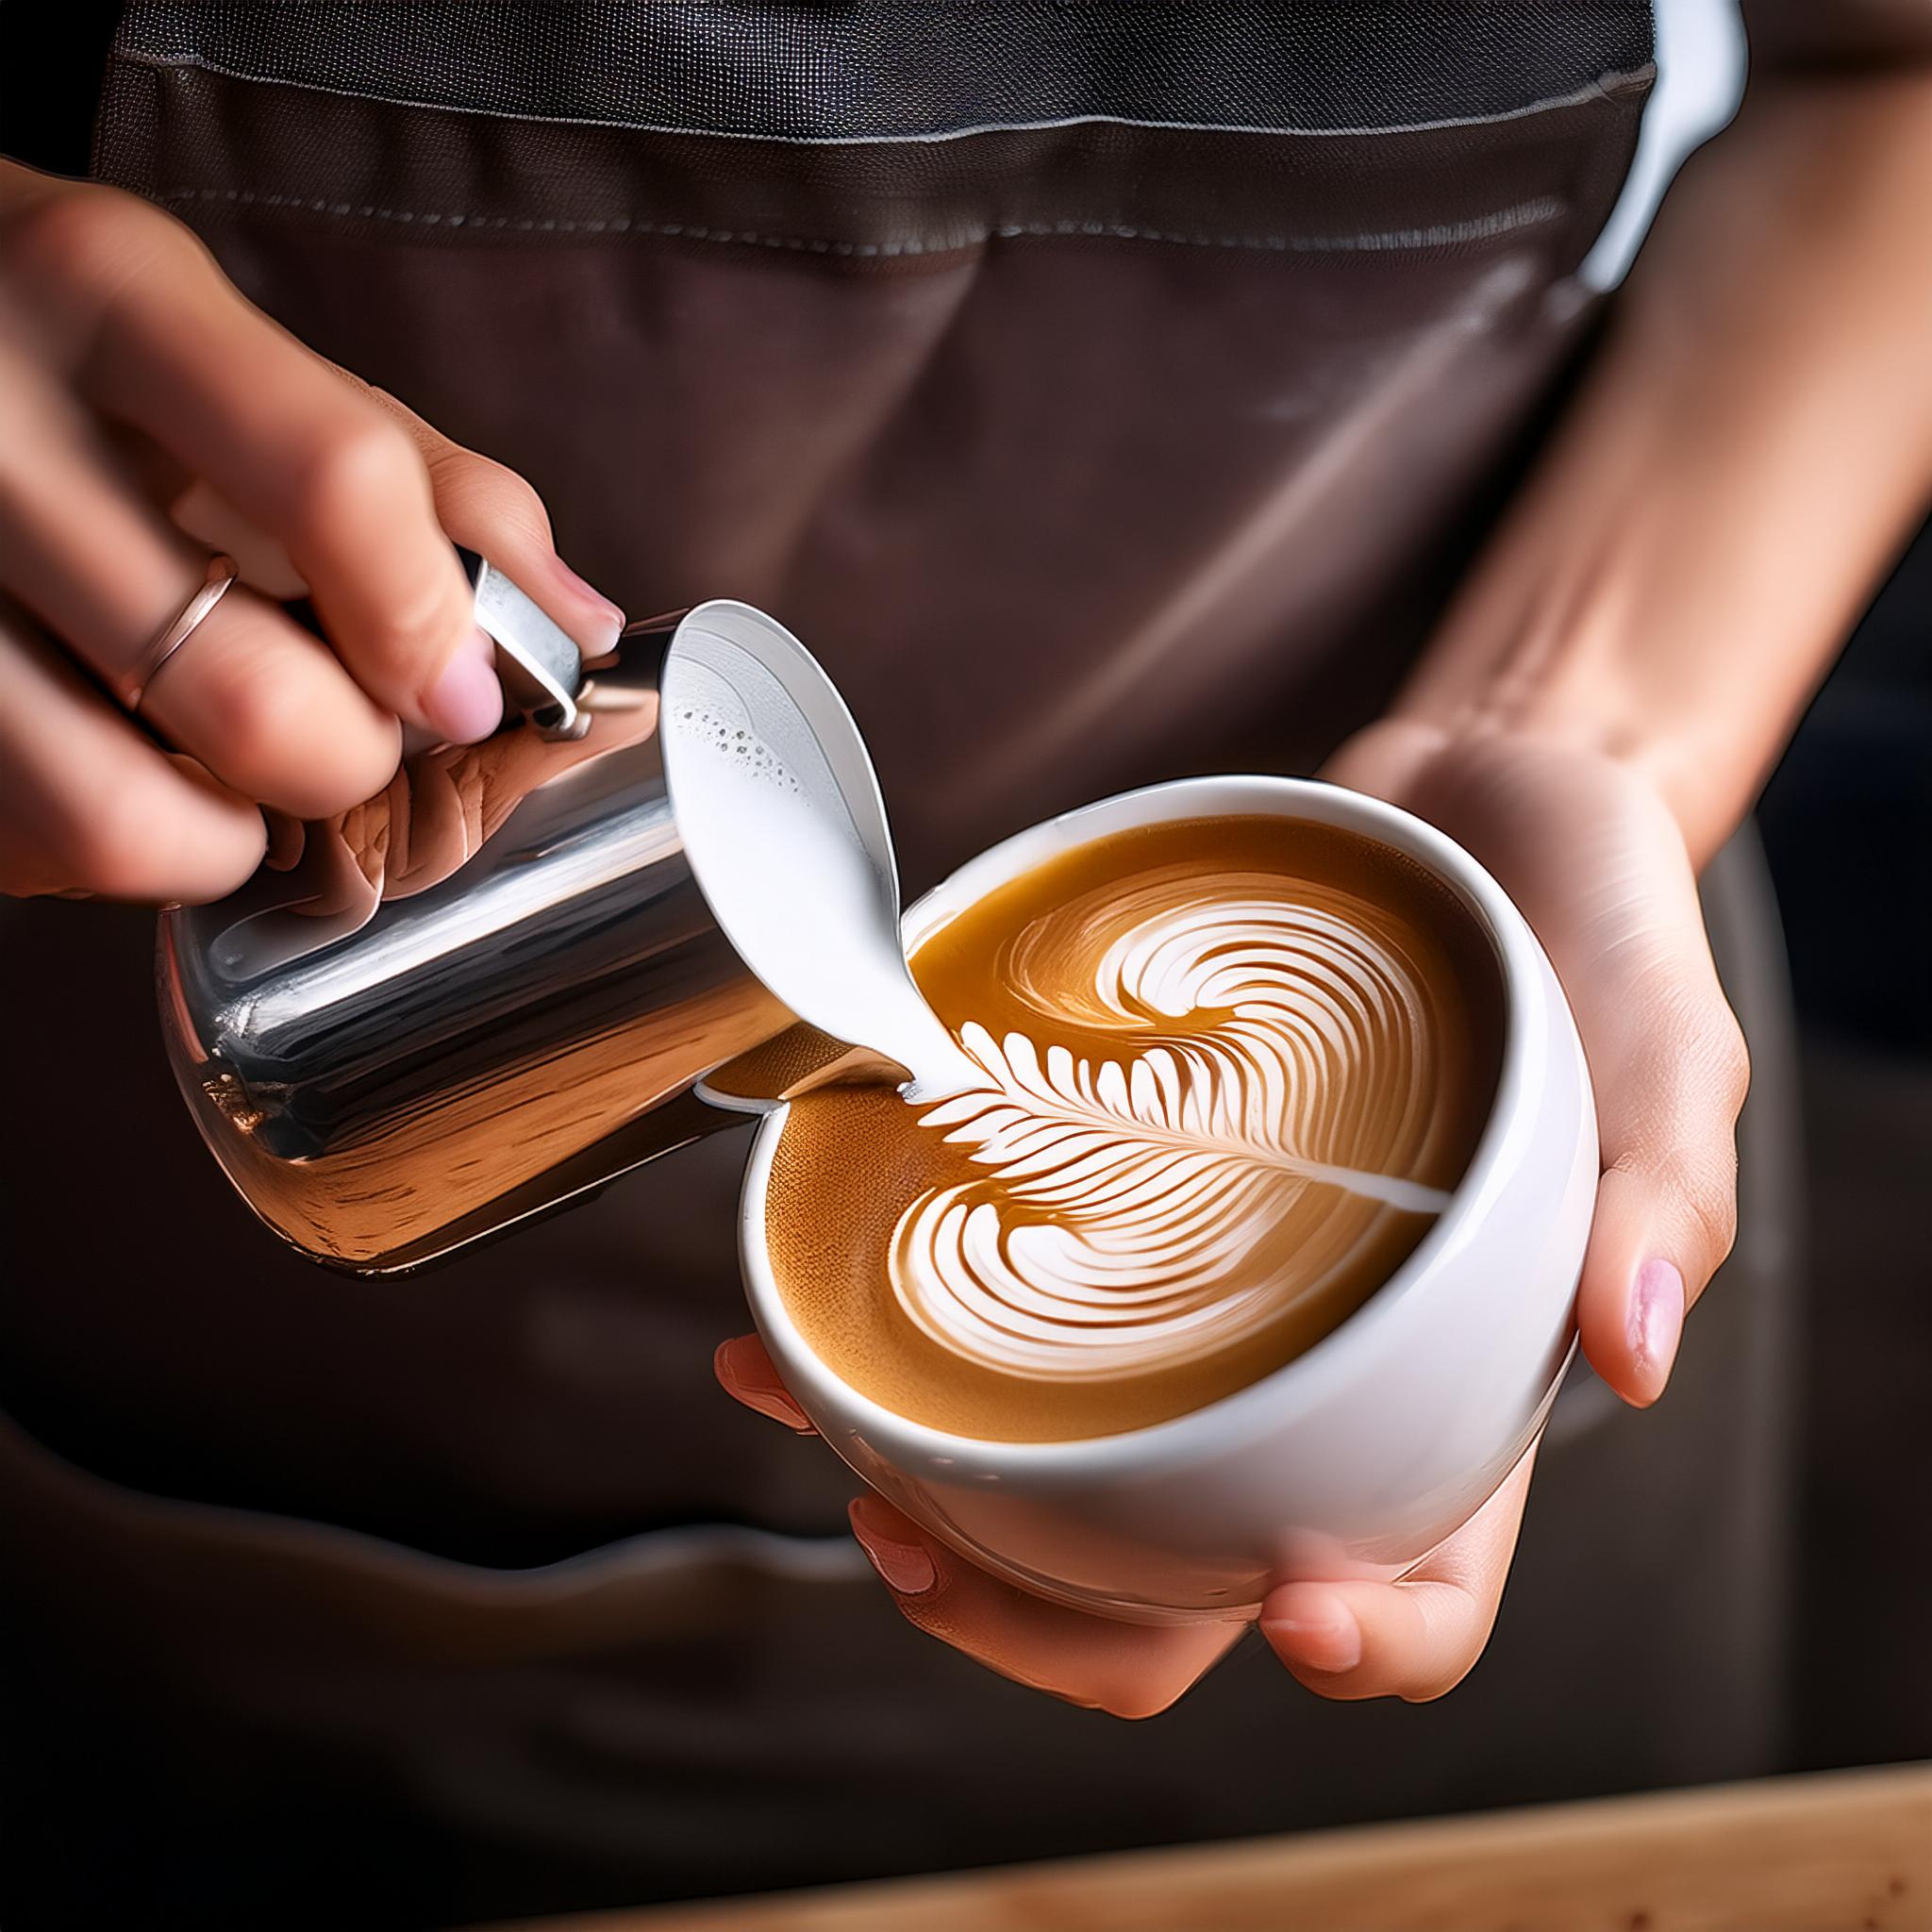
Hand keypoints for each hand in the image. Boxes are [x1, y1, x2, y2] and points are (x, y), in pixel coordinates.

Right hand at [0, 161, 623, 902]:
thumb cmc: (70, 346)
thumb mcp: (238, 355)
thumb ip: (422, 480)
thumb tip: (576, 627)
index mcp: (112, 296)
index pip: (335, 483)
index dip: (434, 625)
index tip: (471, 692)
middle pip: (249, 695)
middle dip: (346, 758)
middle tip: (342, 727)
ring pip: (121, 814)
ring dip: (229, 836)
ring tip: (230, 775)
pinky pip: (28, 844)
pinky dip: (113, 845)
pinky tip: (122, 770)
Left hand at [716, 723, 1746, 1714]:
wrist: (1469, 798)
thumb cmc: (1585, 927)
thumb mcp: (1662, 1031)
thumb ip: (1661, 1180)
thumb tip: (1634, 1357)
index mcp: (1458, 1386)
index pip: (1426, 1581)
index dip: (1367, 1637)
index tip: (1289, 1611)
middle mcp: (1314, 1377)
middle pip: (1187, 1583)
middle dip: (1050, 1615)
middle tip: (927, 1542)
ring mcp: (1203, 1301)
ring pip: (1063, 1481)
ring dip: (933, 1499)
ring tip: (822, 1438)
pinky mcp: (1121, 1204)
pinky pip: (1004, 1302)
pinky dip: (894, 1332)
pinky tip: (804, 1307)